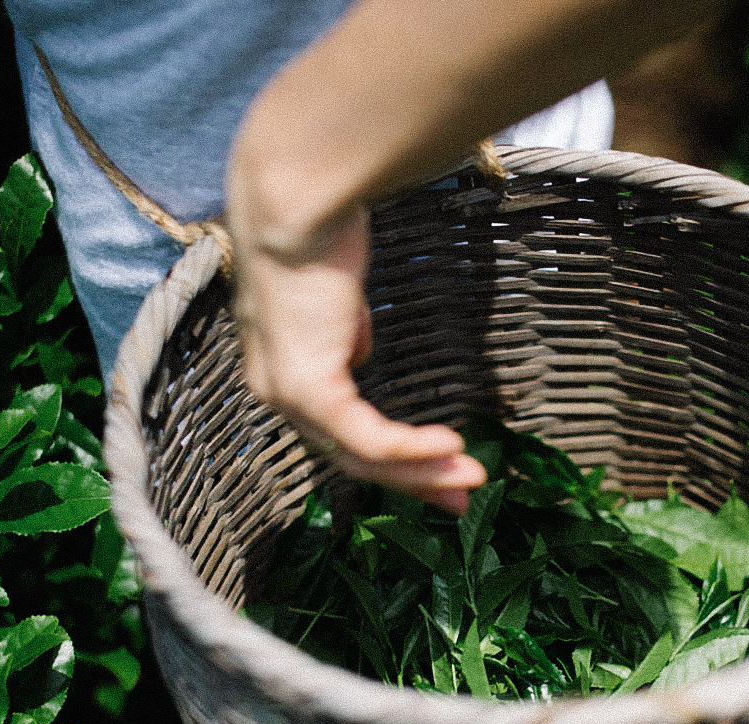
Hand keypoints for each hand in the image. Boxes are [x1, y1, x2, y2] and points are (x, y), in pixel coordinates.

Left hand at [228, 192, 486, 515]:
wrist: (295, 200)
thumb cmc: (316, 235)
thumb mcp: (334, 297)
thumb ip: (344, 333)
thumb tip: (358, 351)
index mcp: (284, 375)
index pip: (339, 433)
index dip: (391, 456)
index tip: (439, 462)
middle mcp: (279, 395)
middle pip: (352, 459)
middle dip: (413, 481)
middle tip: (461, 497)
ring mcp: (288, 395)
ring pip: (361, 457)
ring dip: (422, 471)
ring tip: (470, 478)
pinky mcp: (309, 386)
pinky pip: (367, 436)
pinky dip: (412, 447)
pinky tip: (451, 447)